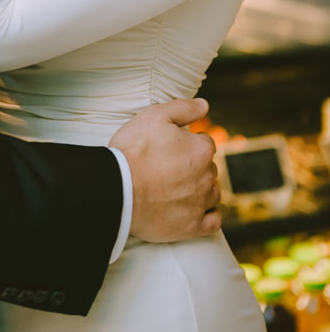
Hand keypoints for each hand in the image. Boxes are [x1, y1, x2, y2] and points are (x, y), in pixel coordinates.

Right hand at [109, 98, 221, 242]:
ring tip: (178, 190)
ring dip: (202, 190)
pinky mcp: (193, 226)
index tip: (171, 149)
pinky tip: (195, 211)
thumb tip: (205, 105)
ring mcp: (201, 202)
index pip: (205, 143)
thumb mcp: (153, 116)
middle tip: (169, 169)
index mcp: (202, 149)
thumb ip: (183, 108)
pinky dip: (208, 216)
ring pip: (212, 194)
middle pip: (209, 168)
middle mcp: (207, 175)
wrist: (118, 188)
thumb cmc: (133, 150)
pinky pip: (213, 221)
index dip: (187, 144)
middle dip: (194, 167)